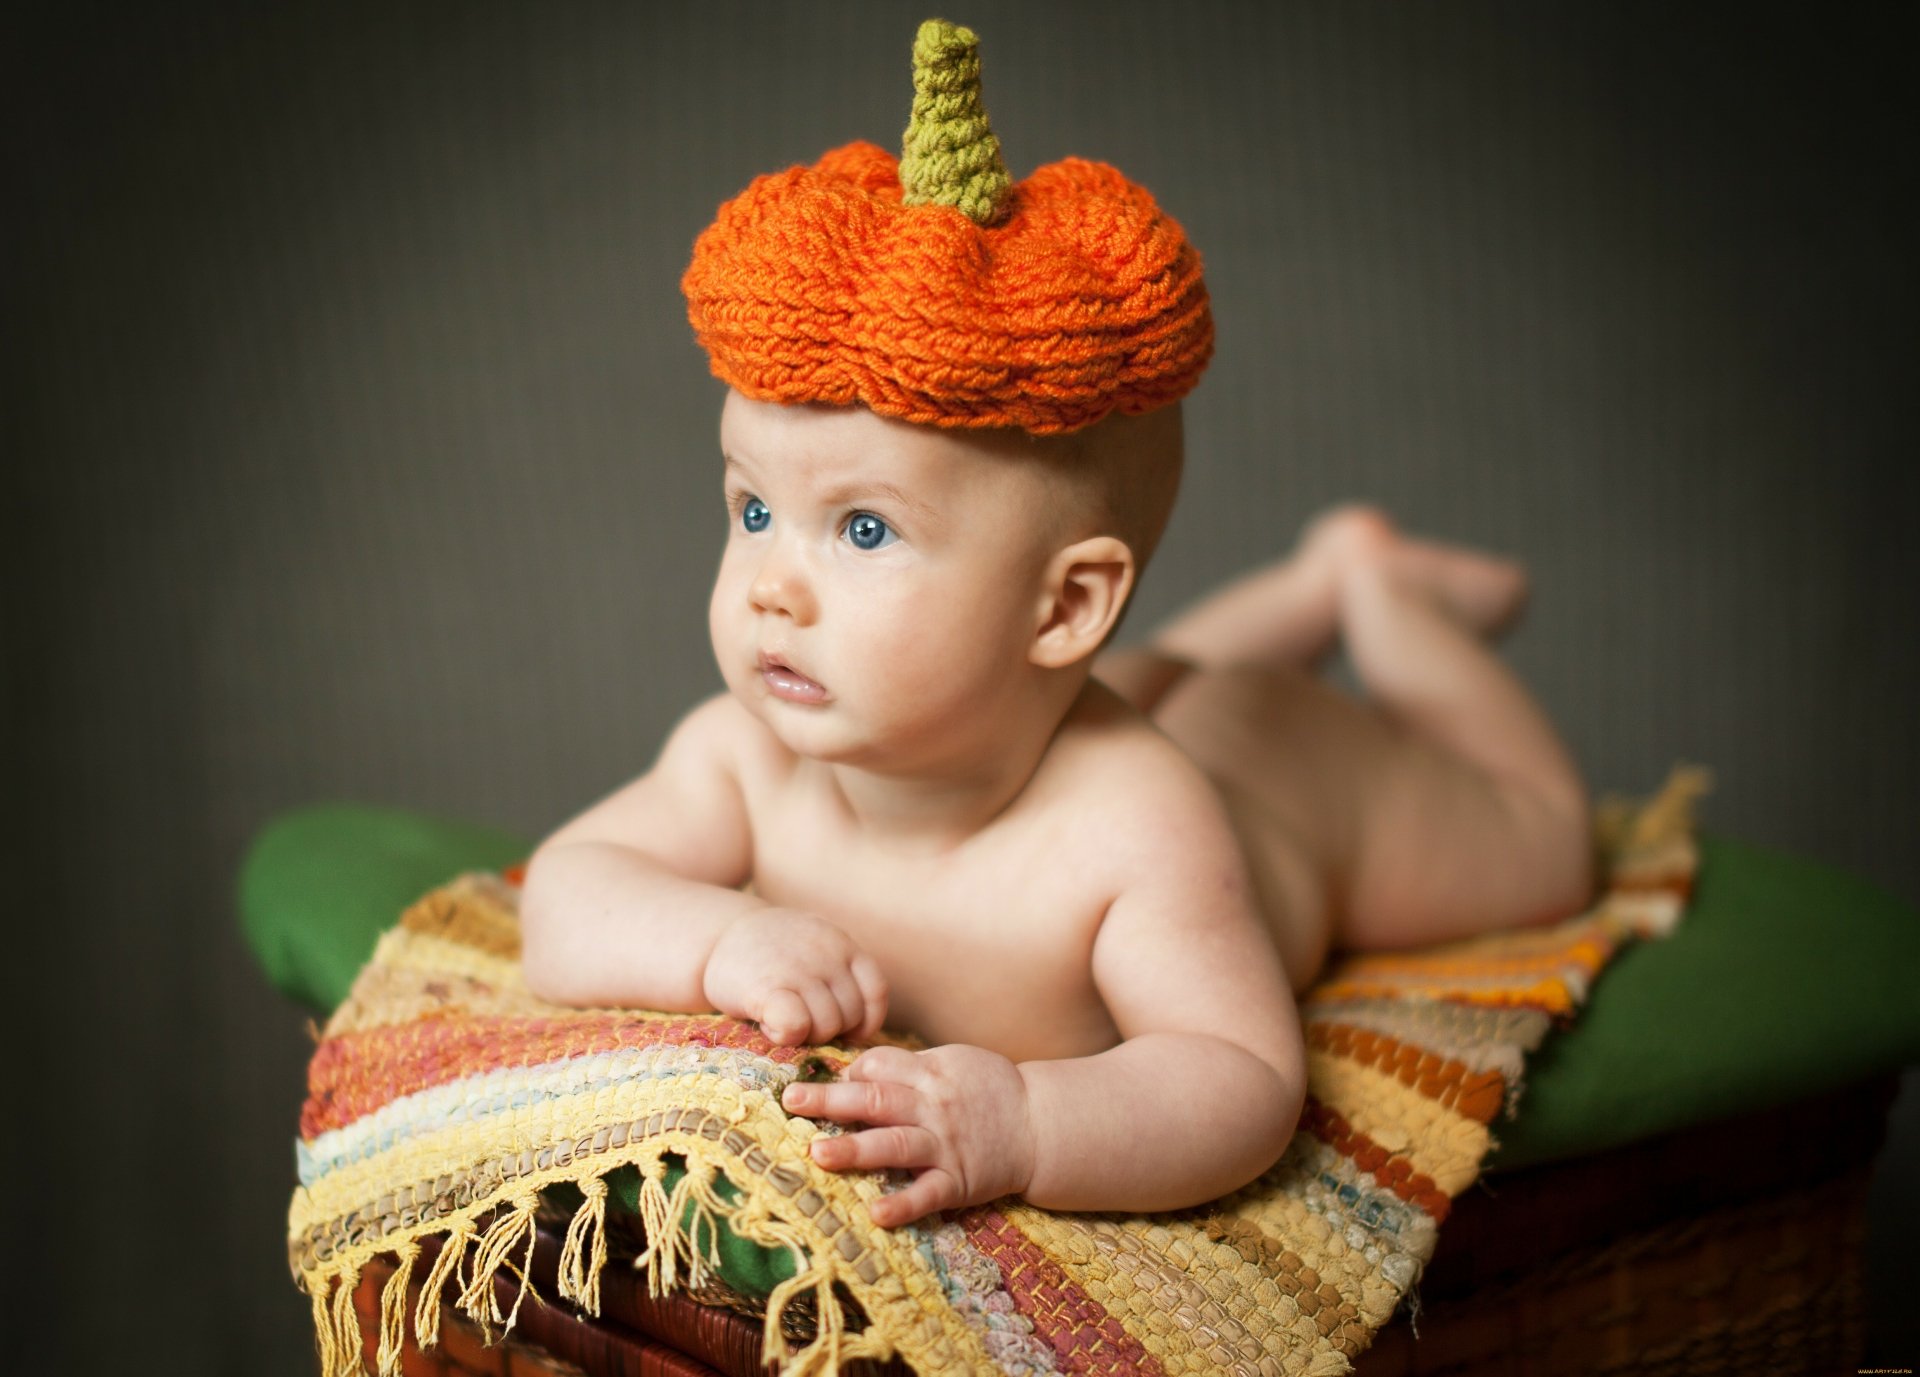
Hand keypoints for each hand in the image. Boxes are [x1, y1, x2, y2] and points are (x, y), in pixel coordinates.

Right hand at [702, 908, 887, 1045]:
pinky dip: (786, 1037)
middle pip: (850, 1016)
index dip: (865, 1020)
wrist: (719, 936)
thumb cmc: (773, 953)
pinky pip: (795, 1027)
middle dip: (829, 1029)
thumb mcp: (817, 947)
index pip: (876, 992)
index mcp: (842, 944)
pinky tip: (770, 1027)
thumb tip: (863, 1031)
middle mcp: (825, 954)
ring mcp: (797, 969)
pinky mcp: (766, 988)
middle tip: (799, 1020)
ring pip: (826, 1026)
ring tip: (782, 1019)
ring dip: (805, 1035)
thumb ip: (841, 976)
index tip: (845, 1029)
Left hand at [779, 1044, 1034, 1227]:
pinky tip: (876, 1214)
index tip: (826, 1081)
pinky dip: (903, 1205)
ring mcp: (945, 1145)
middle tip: (792, 1101)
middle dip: (831, 1101)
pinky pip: (927, 1194)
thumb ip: (909, 1065)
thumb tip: (854, 1070)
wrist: (1041, 1124)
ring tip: (818, 1154)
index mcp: (931, 1073)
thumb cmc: (990, 1089)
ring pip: (894, 1145)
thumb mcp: (954, 1061)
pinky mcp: (958, 1181)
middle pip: (876, 1101)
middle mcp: (933, 1107)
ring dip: (855, 1150)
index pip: (880, 1066)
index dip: (850, 1072)